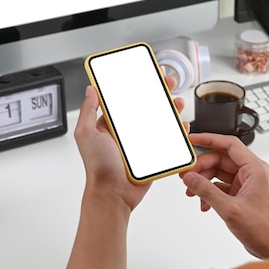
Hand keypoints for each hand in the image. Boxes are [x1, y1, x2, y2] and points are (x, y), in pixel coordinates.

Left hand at [74, 77, 185, 211]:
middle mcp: (126, 133)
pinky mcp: (152, 156)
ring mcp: (140, 144)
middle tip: (170, 83)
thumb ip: (88, 111)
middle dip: (159, 93)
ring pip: (159, 121)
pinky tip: (183, 125)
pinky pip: (168, 141)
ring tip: (179, 103)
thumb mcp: (86, 134)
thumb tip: (90, 89)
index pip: (125, 100)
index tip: (148, 74)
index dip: (137, 85)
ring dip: (171, 109)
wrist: (112, 194)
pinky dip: (177, 132)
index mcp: (110, 125)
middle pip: (146, 107)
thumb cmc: (98, 168)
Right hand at [180, 133, 268, 258]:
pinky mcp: (240, 194)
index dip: (209, 139)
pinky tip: (204, 203)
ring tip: (192, 192)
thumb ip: (207, 191)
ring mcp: (246, 183)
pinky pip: (220, 186)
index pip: (229, 144)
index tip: (193, 139)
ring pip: (218, 173)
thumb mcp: (230, 209)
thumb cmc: (265, 228)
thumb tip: (191, 178)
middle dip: (201, 167)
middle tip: (187, 175)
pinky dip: (209, 193)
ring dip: (203, 181)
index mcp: (255, 169)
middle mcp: (251, 173)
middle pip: (220, 159)